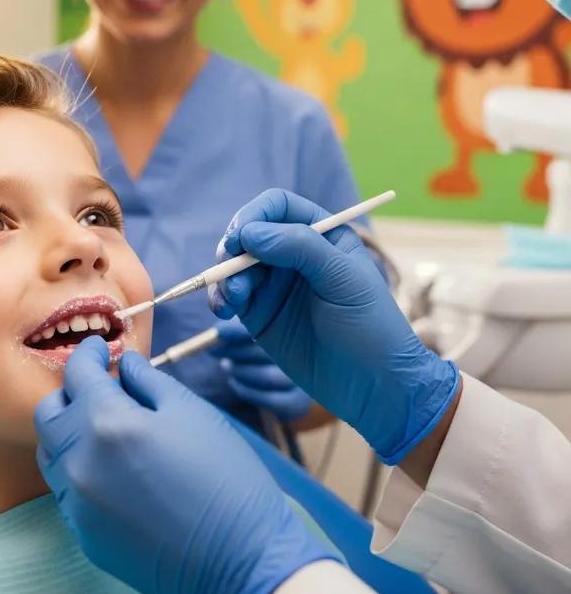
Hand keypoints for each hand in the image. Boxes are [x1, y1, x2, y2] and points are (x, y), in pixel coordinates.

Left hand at [35, 337, 336, 593]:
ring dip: (69, 432)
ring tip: (104, 428)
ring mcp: (77, 504)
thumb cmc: (225, 481)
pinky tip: (112, 469)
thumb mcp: (192, 413)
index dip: (87, 353)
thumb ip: (149, 382)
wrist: (239, 563)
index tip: (98, 347)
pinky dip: (78, 469)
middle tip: (99, 387)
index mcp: (106, 424)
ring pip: (51, 452)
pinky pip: (65, 490)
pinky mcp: (83, 535)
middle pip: (49, 413)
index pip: (77, 374)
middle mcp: (80, 462)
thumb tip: (124, 364)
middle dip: (70, 392)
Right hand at [207, 189, 458, 464]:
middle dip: (232, 249)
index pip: (277, 206)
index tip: (241, 238)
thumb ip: (299, 248)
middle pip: (247, 233)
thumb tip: (249, 233)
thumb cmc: (371, 327)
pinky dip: (220, 297)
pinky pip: (230, 294)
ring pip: (233, 264)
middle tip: (228, 269)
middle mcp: (293, 254)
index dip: (254, 215)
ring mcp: (274, 283)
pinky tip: (224, 310)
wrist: (373, 387)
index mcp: (321, 234)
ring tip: (231, 301)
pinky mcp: (259, 313)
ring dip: (224, 277)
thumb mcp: (343, 280)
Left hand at [215, 322, 312, 422]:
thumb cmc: (263, 348)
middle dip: (235, 351)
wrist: (285, 386)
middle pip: (269, 351)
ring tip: (224, 365)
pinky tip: (233, 381)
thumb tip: (217, 331)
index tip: (217, 332)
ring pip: (268, 377)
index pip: (268, 326)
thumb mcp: (253, 331)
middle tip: (214, 349)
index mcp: (298, 330)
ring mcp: (305, 381)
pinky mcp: (298, 403)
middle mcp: (307, 355)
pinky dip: (245, 390)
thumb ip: (236, 329)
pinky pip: (269, 399)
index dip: (239, 331)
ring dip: (240, 371)